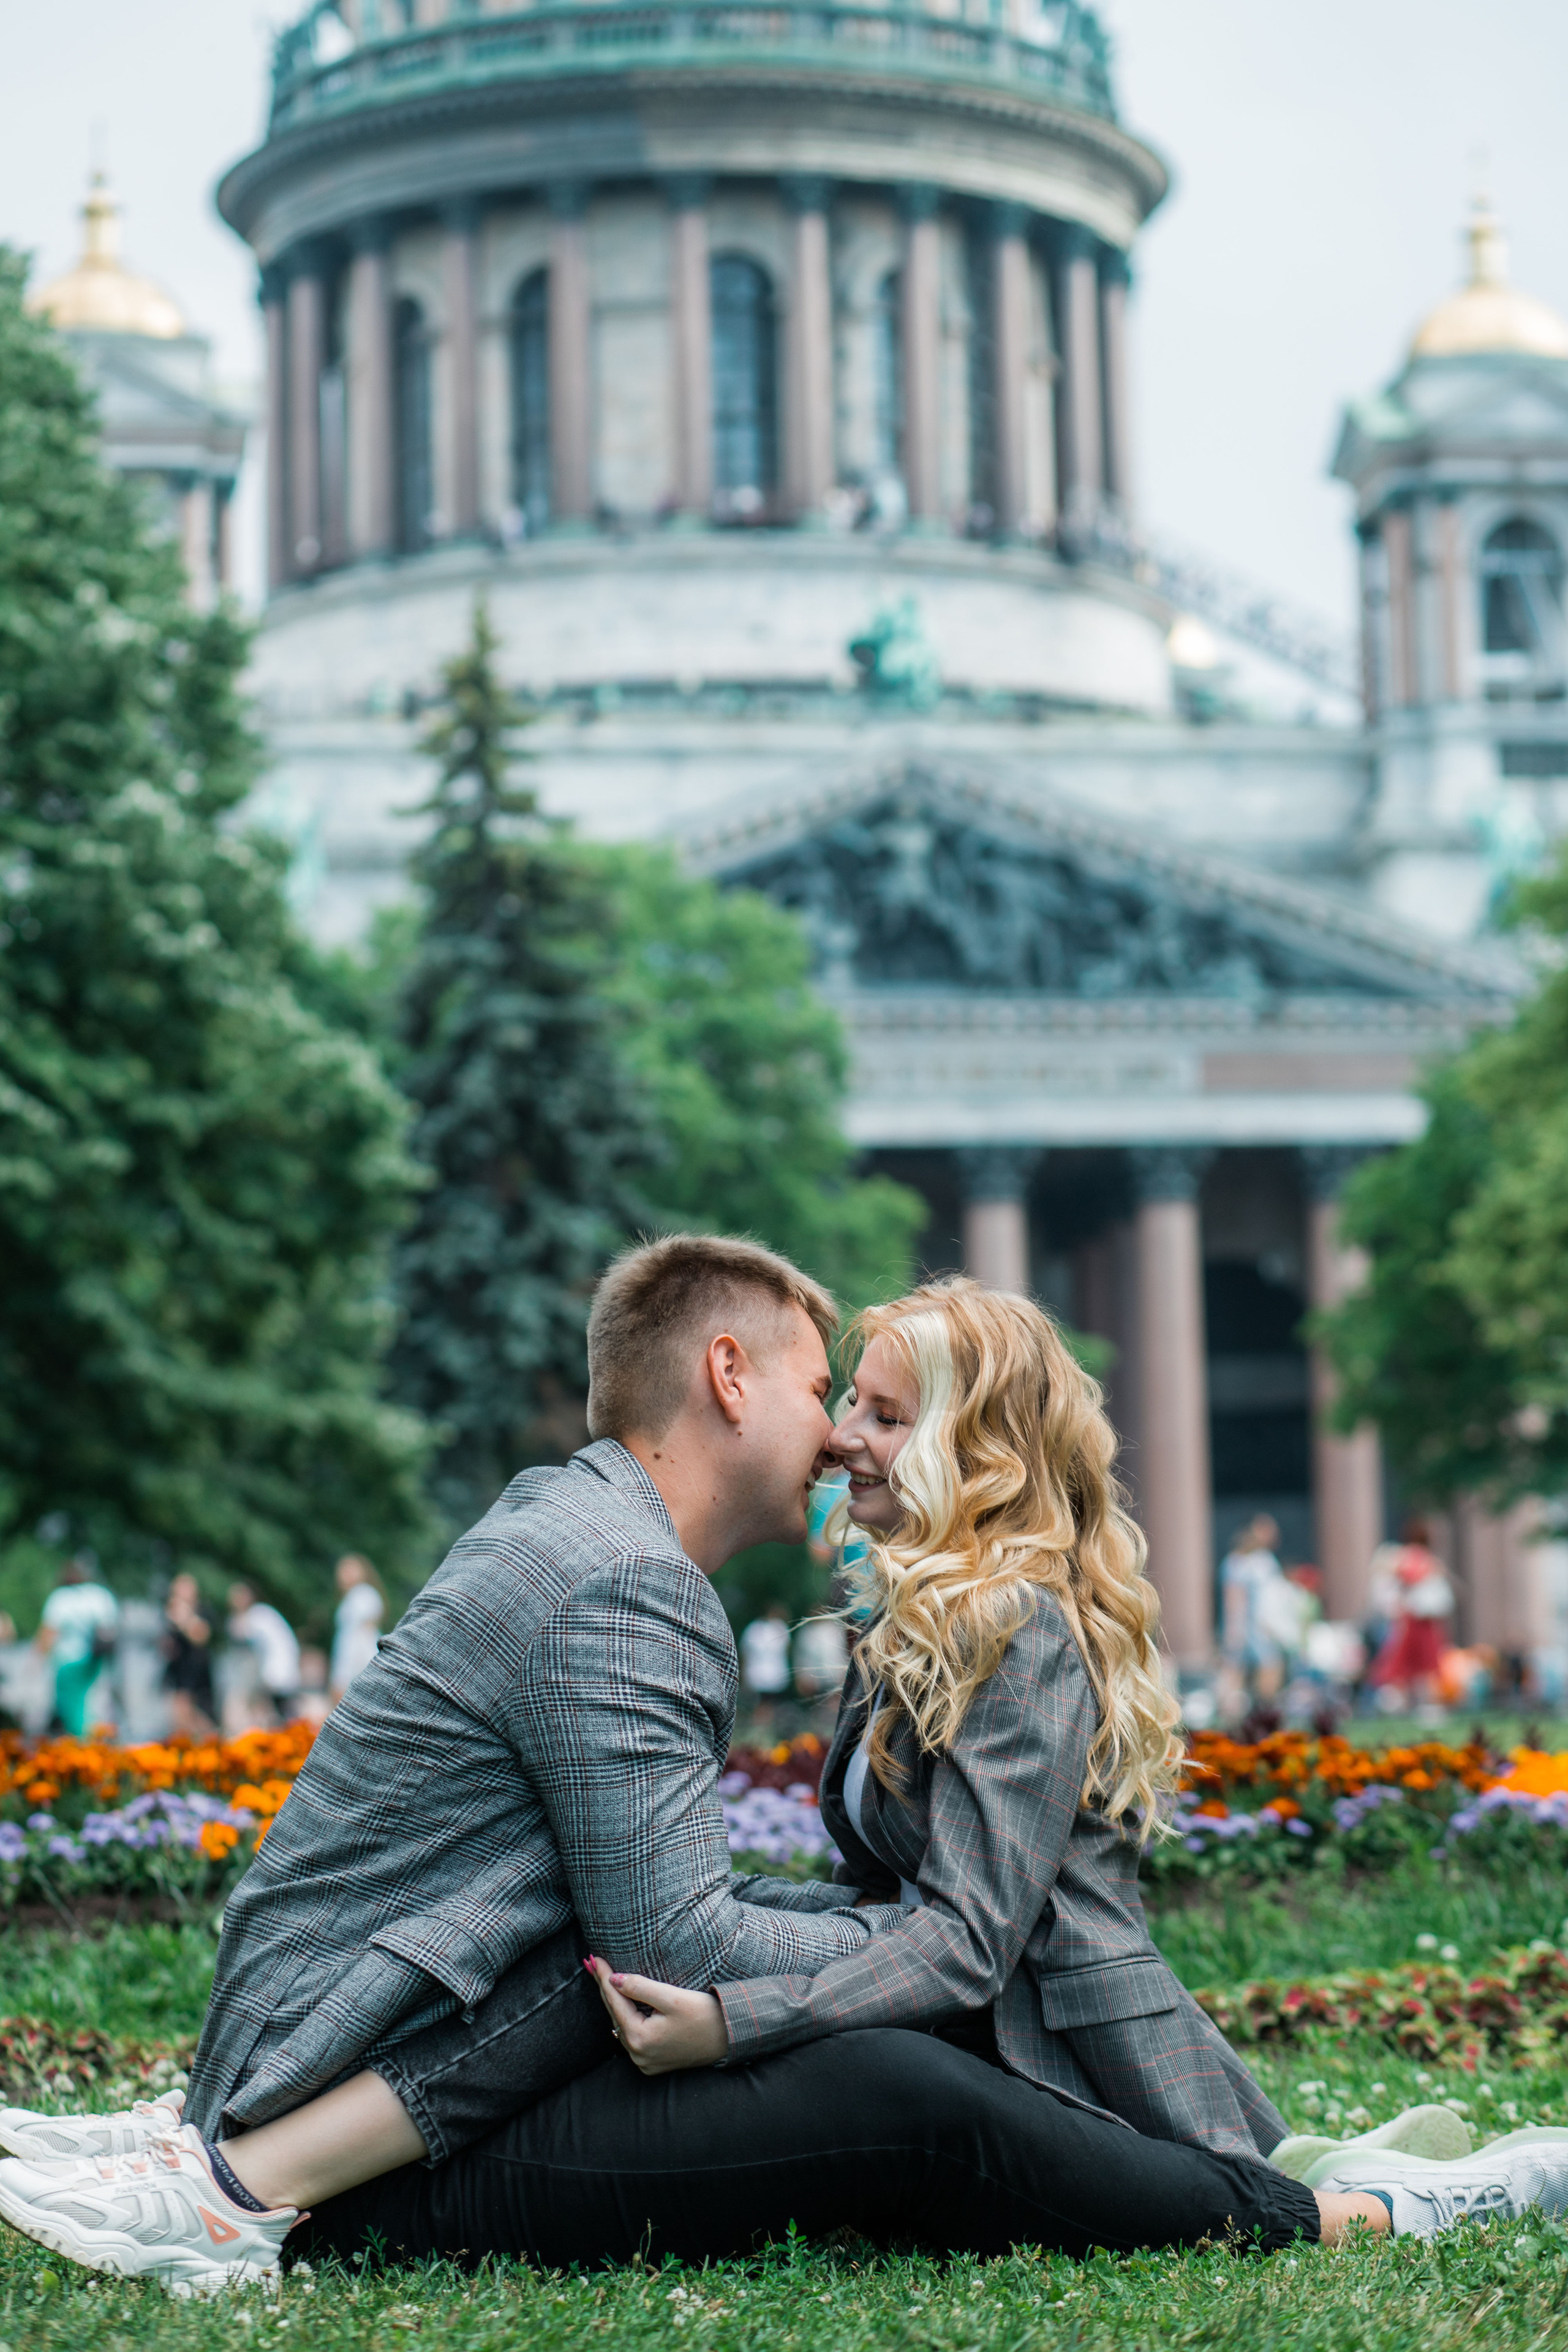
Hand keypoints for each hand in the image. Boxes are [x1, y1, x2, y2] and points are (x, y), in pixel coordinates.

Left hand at [585, 1956, 728, 2075]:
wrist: (728, 2037)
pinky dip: (626, 2017)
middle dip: (605, 1988)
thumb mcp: (672, 1997)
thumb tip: (613, 1980)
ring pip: (622, 2025)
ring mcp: (644, 2061)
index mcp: (640, 2038)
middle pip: (615, 2014)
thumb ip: (640, 1987)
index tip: (593, 1958)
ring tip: (603, 1980)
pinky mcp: (652, 2062)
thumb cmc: (704, 2015)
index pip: (615, 2001)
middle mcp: (638, 2055)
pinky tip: (622, 2002)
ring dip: (615, 2002)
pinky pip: (632, 2036)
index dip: (604, 1978)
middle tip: (592, 1965)